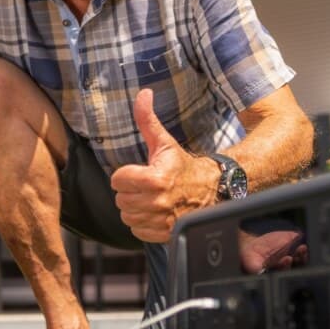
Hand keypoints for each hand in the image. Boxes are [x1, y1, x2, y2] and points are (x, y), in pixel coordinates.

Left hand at [110, 89, 218, 242]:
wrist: (211, 189)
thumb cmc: (183, 166)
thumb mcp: (164, 142)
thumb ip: (148, 120)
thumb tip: (143, 94)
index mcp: (155, 179)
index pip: (118, 180)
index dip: (126, 174)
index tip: (140, 172)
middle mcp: (157, 202)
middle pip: (120, 199)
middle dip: (130, 191)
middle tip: (146, 185)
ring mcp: (161, 220)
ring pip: (127, 216)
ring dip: (135, 207)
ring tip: (150, 198)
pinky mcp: (164, 234)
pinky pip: (137, 231)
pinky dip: (143, 223)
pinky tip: (154, 212)